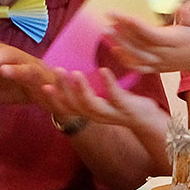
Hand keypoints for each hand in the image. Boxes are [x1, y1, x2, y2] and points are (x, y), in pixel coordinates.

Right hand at [41, 67, 165, 129]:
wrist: (146, 119)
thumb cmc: (121, 105)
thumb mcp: (101, 98)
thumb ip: (87, 90)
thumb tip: (72, 71)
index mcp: (88, 112)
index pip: (66, 107)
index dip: (54, 98)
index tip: (43, 86)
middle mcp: (96, 115)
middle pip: (74, 105)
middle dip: (63, 88)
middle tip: (57, 70)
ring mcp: (111, 112)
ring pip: (91, 104)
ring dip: (81, 89)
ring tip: (75, 73)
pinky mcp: (125, 106)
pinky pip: (115, 96)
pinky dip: (108, 83)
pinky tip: (103, 70)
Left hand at [107, 7, 189, 73]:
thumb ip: (188, 15)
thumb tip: (179, 9)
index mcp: (174, 41)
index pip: (150, 33)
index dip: (134, 25)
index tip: (120, 14)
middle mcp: (164, 54)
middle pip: (138, 44)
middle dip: (121, 31)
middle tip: (108, 18)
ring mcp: (159, 63)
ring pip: (135, 56)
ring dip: (120, 43)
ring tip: (107, 31)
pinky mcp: (156, 68)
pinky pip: (137, 67)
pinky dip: (125, 59)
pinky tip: (115, 49)